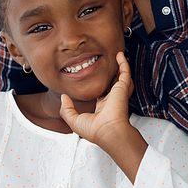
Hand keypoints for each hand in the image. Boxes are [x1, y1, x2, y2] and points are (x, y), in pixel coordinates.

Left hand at [61, 52, 146, 182]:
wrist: (108, 132)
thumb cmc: (94, 130)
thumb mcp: (74, 121)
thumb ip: (66, 109)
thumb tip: (63, 97)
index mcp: (103, 107)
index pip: (102, 93)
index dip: (98, 85)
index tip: (93, 77)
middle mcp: (112, 99)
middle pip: (113, 83)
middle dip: (111, 74)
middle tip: (107, 64)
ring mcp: (118, 94)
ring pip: (121, 77)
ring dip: (119, 66)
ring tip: (116, 56)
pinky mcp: (123, 88)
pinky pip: (125, 73)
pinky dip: (123, 63)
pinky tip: (119, 55)